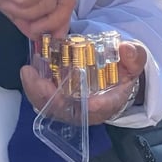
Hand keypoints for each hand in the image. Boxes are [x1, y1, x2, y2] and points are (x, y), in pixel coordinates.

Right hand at [0, 0, 75, 37]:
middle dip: (51, 22)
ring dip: (27, 10)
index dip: (61, 21)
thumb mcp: (10, 3)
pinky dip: (21, 0)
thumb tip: (38, 37)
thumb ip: (26, 18)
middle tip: (31, 29)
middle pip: (67, 1)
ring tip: (9, 1)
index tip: (49, 38)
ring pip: (48, 2)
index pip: (68, 0)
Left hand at [20, 41, 147, 125]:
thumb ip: (134, 56)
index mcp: (109, 102)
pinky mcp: (57, 96)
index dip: (98, 108)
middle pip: (70, 112)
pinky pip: (43, 97)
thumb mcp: (132, 60)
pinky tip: (28, 71)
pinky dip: (33, 87)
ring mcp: (70, 104)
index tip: (91, 103)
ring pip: (51, 107)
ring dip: (38, 93)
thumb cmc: (121, 68)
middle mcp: (87, 109)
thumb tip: (127, 49)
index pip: (103, 109)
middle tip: (42, 85)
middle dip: (55, 101)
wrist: (110, 73)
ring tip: (29, 74)